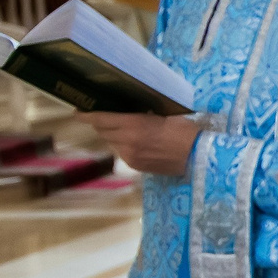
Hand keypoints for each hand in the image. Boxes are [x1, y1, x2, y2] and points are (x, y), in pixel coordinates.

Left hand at [83, 112, 198, 176]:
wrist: (199, 156)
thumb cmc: (186, 131)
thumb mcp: (164, 115)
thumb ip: (142, 115)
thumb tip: (131, 111)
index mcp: (133, 125)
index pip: (100, 119)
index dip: (86, 115)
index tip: (78, 112)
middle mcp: (126, 141)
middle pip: (103, 131)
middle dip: (102, 124)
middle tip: (107, 117)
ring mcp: (130, 156)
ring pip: (113, 143)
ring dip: (115, 136)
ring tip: (130, 131)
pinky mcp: (136, 166)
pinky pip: (123, 153)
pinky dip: (125, 146)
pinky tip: (140, 144)